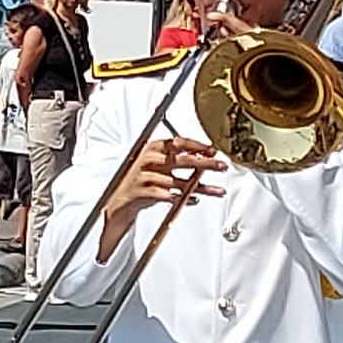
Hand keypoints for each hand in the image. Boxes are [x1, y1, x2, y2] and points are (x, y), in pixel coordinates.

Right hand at [90, 134, 228, 259]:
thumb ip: (179, 159)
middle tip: (220, 166)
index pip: (178, 142)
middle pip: (181, 160)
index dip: (197, 145)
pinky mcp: (141, 193)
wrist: (121, 200)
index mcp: (153, 148)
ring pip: (177, 181)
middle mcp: (148, 160)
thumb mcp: (160, 165)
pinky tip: (193, 200)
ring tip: (215, 191)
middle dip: (204, 164)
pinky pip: (166, 196)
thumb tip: (206, 157)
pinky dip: (181, 199)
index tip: (213, 150)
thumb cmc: (143, 180)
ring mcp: (144, 177)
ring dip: (199, 187)